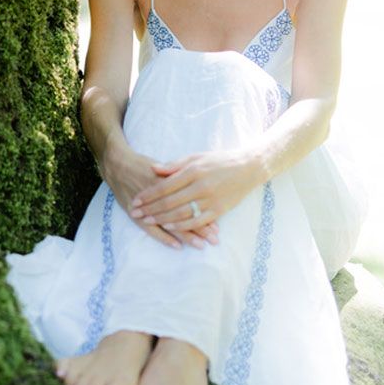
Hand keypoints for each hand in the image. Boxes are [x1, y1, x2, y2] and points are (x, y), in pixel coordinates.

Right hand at [103, 148, 220, 250]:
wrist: (117, 165)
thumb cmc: (142, 165)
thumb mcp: (163, 165)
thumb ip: (179, 174)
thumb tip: (199, 182)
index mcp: (169, 181)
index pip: (192, 200)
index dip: (205, 211)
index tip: (218, 222)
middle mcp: (161, 195)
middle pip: (185, 213)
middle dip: (201, 227)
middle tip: (215, 239)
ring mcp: (148, 206)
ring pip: (171, 223)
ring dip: (187, 235)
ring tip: (202, 245)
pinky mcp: (137, 213)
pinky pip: (152, 229)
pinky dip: (166, 238)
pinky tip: (177, 246)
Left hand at [128, 150, 266, 237]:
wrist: (247, 168)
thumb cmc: (219, 160)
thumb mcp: (196, 156)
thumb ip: (174, 165)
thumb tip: (153, 169)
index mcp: (193, 171)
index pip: (165, 186)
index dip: (148, 194)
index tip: (136, 200)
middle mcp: (200, 186)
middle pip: (170, 201)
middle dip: (150, 209)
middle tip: (135, 213)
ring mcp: (210, 200)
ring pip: (181, 213)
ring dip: (162, 219)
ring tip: (147, 221)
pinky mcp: (218, 210)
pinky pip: (197, 221)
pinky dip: (182, 225)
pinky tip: (170, 227)